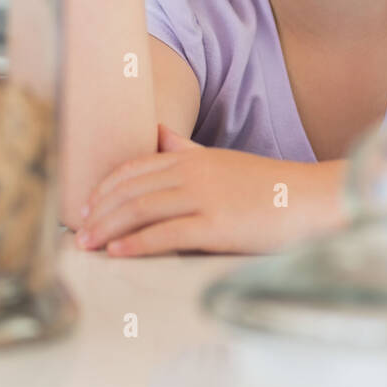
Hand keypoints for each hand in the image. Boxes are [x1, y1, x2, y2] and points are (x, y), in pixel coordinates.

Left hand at [76, 123, 347, 255]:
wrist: (310, 200)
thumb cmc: (268, 186)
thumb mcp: (223, 161)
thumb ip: (187, 149)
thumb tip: (158, 133)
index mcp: (193, 158)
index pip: (135, 168)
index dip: (106, 187)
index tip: (86, 206)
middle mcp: (193, 173)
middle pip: (131, 190)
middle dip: (99, 211)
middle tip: (77, 231)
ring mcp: (204, 198)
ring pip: (141, 210)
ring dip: (108, 229)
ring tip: (88, 245)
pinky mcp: (216, 226)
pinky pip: (167, 234)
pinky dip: (137, 244)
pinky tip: (118, 253)